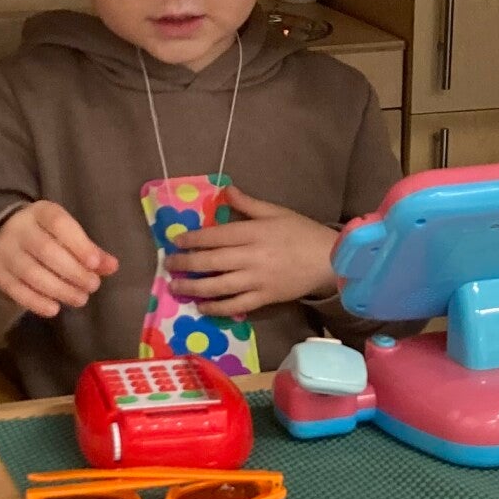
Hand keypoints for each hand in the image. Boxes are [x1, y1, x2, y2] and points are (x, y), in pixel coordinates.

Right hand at [0, 202, 117, 320]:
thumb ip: (89, 250)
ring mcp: (3, 250)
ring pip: (32, 273)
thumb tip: (112, 266)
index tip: (96, 264)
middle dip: (74, 272)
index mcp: (40, 212)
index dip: (79, 244)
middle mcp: (18, 228)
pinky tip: (55, 309)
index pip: (59, 224)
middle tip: (92, 286)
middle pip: (46, 251)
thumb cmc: (45, 236)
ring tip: (80, 299)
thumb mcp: (66, 235)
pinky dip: (37, 302)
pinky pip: (16, 290)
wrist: (1, 238)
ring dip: (60, 290)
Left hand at [167, 187, 336, 316]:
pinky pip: (236, 306)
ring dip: (194, 287)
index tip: (176, 242)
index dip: (193, 239)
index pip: (216, 236)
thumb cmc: (302, 232)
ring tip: (176, 287)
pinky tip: (201, 307)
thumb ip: (249, 203)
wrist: (329, 260)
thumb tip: (226, 190)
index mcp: (254, 232)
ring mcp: (257, 280)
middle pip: (211, 261)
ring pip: (219, 286)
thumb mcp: (277, 212)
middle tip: (169, 265)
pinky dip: (216, 308)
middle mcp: (252, 257)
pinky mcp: (264, 298)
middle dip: (186, 264)